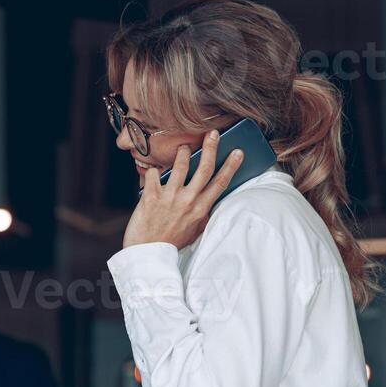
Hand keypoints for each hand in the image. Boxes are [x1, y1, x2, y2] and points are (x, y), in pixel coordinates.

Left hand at [123, 129, 244, 249]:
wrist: (148, 253)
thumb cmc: (171, 242)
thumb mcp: (195, 229)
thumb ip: (203, 213)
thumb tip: (210, 199)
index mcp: (201, 209)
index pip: (220, 182)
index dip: (230, 165)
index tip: (238, 152)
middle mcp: (187, 200)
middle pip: (204, 168)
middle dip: (210, 148)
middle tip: (213, 133)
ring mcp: (169, 197)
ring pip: (180, 166)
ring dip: (183, 153)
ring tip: (183, 147)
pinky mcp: (150, 197)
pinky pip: (153, 175)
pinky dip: (153, 170)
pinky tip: (153, 171)